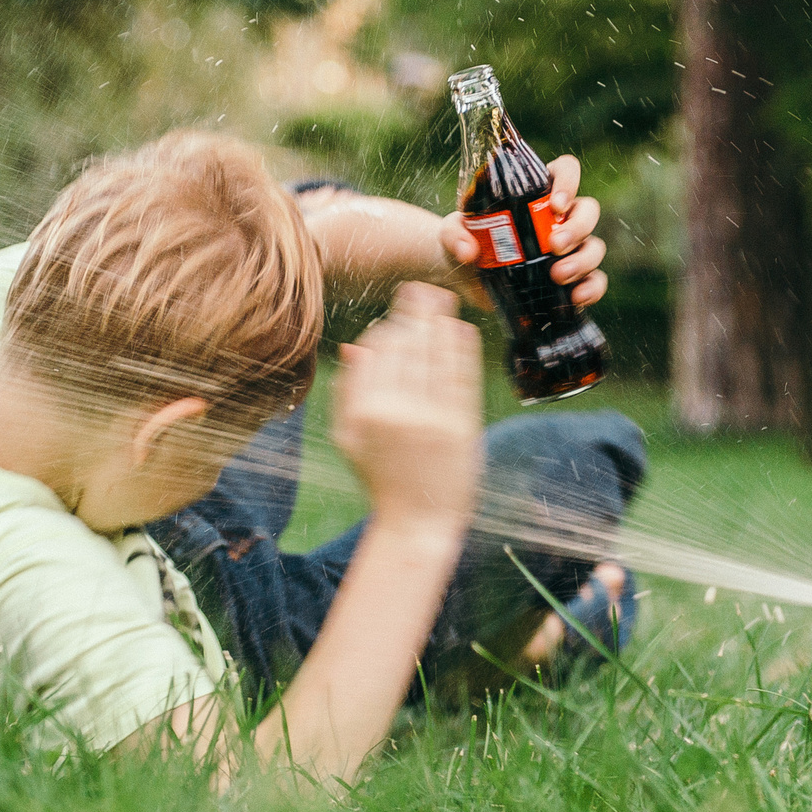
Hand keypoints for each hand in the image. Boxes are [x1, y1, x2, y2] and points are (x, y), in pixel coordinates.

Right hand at [331, 282, 483, 533]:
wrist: (418, 522)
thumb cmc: (380, 478)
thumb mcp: (348, 437)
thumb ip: (349, 391)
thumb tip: (355, 345)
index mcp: (366, 411)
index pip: (377, 350)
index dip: (386, 328)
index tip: (394, 320)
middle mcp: (398, 411)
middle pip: (408, 344)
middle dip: (414, 312)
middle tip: (421, 290)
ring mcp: (433, 417)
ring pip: (436, 353)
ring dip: (439, 320)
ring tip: (441, 299)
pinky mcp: (462, 426)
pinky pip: (462, 375)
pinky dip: (461, 347)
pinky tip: (460, 329)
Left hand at [438, 153, 607, 309]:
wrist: (465, 278)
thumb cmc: (464, 241)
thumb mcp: (452, 233)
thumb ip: (454, 234)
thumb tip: (468, 250)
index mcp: (536, 195)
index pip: (566, 171)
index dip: (569, 182)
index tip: (555, 204)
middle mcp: (558, 219)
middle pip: (587, 211)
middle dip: (577, 227)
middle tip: (553, 246)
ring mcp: (568, 250)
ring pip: (594, 247)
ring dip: (583, 260)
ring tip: (557, 275)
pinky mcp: (570, 280)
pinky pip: (595, 281)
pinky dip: (592, 289)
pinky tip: (576, 298)